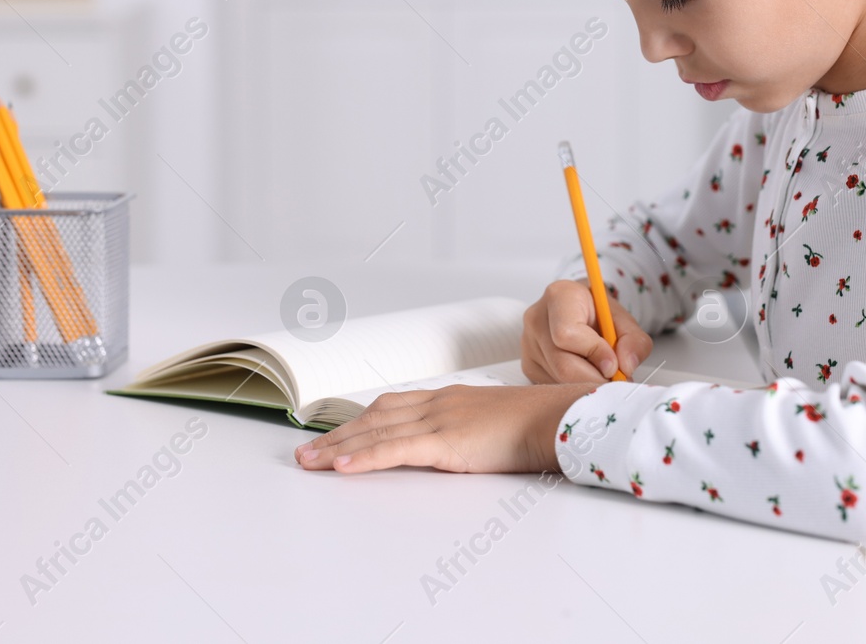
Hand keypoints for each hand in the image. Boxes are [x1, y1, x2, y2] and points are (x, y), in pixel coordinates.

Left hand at [293, 382, 599, 474]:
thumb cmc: (539, 424)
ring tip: (310, 462)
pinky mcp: (446, 441)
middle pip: (375, 416)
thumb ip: (473, 432)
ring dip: (339, 446)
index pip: (394, 406)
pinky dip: (365, 457)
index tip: (337, 431)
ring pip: (376, 431)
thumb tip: (466, 445)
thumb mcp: (497, 424)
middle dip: (338, 434)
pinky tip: (341, 466)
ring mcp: (440, 420)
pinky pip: (395, 449)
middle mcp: (438, 404)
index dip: (361, 419)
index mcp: (450, 399)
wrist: (560, 418)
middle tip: (306, 450)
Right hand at [521, 280, 652, 383]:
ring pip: (559, 380)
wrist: (580, 312)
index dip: (594, 353)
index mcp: (559, 296)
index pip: (567, 334)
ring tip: (600, 372)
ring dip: (586, 384)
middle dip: (595, 378)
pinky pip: (553, 387)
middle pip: (563, 365)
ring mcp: (528, 344)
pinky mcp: (528, 365)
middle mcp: (536, 319)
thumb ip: (633, 341)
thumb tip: (625, 366)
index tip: (614, 364)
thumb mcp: (624, 320)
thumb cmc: (600, 314)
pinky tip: (585, 374)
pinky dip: (574, 388)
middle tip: (615, 380)